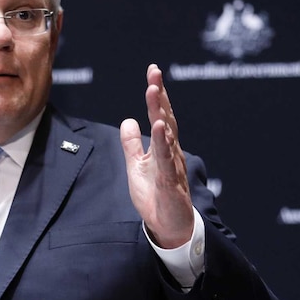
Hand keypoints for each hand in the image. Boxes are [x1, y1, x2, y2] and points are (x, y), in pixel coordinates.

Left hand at [120, 64, 193, 248]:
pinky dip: (163, 142)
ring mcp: (172, 165)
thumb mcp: (137, 167)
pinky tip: (160, 127)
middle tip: (154, 73)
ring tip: (154, 92)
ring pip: (168, 134)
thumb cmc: (156, 197)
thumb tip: (127, 120)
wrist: (169, 227)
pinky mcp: (171, 181)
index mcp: (163, 147)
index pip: (160, 115)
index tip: (153, 72)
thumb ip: (131, 145)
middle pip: (166, 118)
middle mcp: (171, 152)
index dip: (156, 94)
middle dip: (160, 95)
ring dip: (160, 112)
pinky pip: (167, 159)